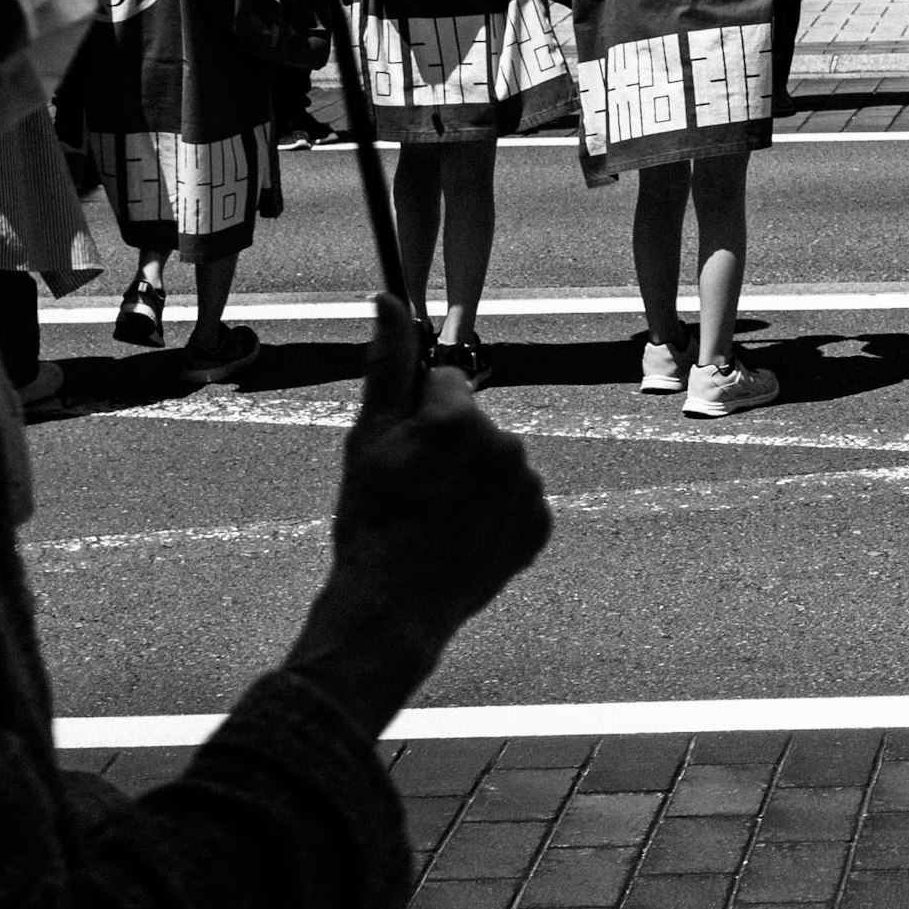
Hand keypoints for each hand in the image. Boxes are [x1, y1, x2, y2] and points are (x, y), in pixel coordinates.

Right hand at [283, 297, 550, 729]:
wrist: (393, 607)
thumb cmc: (371, 519)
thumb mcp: (367, 438)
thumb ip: (386, 363)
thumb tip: (386, 300)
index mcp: (463, 417)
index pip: (445, 386)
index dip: (417, 416)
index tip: (402, 454)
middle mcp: (508, 445)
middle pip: (474, 423)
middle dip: (447, 445)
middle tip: (414, 491)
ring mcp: (528, 488)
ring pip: (496, 461)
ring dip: (471, 479)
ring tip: (435, 518)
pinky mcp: (540, 526)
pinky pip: (515, 502)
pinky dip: (493, 514)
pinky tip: (462, 537)